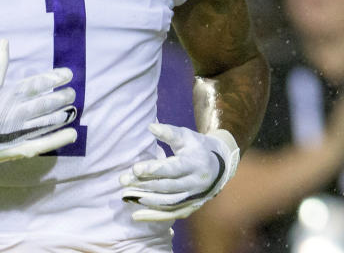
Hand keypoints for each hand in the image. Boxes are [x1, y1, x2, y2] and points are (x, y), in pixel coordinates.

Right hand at [0, 39, 77, 170]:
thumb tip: (4, 41)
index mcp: (5, 97)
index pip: (34, 85)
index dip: (52, 78)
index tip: (67, 74)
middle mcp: (12, 114)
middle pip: (43, 103)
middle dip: (61, 97)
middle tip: (72, 92)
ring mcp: (17, 133)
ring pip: (45, 122)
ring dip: (62, 114)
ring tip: (73, 108)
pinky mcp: (19, 149)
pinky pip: (42, 143)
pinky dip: (58, 138)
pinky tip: (72, 133)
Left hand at [120, 123, 239, 221]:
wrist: (220, 166)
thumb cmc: (197, 147)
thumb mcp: (186, 136)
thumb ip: (169, 133)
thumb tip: (150, 126)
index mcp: (195, 163)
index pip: (173, 169)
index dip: (154, 169)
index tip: (135, 168)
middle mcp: (196, 183)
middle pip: (167, 187)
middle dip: (144, 184)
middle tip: (123, 180)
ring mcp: (194, 198)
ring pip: (168, 202)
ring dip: (146, 200)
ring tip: (126, 194)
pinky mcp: (190, 208)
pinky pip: (171, 214)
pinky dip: (153, 216)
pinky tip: (136, 215)